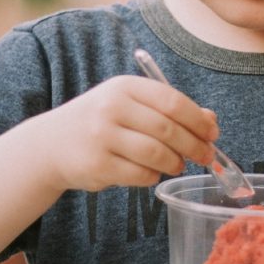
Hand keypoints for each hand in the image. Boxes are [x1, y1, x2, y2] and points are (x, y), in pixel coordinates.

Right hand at [38, 75, 217, 191]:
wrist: (51, 144)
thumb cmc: (100, 121)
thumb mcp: (131, 105)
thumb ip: (169, 109)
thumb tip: (211, 121)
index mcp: (125, 87)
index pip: (172, 100)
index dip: (197, 119)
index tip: (212, 133)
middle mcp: (112, 107)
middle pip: (167, 128)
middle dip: (194, 144)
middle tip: (206, 155)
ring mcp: (102, 137)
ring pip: (156, 153)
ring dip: (175, 162)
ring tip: (178, 164)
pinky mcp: (97, 165)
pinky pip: (140, 174)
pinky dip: (154, 176)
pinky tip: (152, 172)